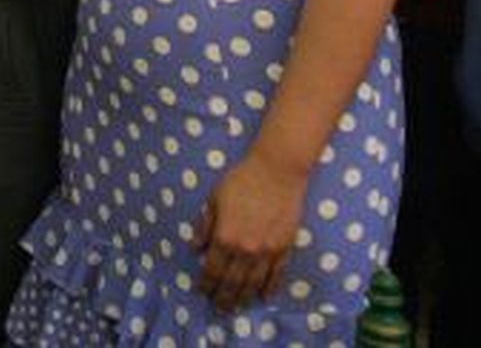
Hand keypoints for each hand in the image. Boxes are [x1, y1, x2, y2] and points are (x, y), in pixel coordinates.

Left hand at [194, 149, 307, 311]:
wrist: (277, 172)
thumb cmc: (241, 181)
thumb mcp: (214, 200)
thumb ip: (205, 226)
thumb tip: (196, 248)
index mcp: (225, 236)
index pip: (213, 268)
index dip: (207, 283)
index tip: (202, 292)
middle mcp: (246, 249)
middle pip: (233, 281)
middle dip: (224, 297)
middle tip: (218, 308)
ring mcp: (268, 251)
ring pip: (254, 283)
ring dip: (244, 297)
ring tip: (237, 307)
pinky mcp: (285, 248)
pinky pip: (277, 275)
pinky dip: (270, 288)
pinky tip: (264, 297)